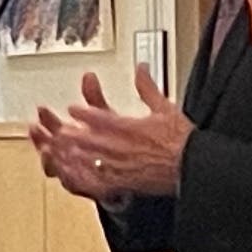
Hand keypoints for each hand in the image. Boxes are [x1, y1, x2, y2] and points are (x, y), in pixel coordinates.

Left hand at [29, 66, 194, 199]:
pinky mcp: (125, 183)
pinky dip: (86, 178)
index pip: (101, 118)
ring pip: (90, 162)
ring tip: (60, 153)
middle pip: (90, 141)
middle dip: (72, 136)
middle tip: (58, 132)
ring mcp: (122, 167)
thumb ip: (147, 87)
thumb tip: (140, 68)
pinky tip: (77, 177)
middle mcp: (123, 147)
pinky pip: (99, 182)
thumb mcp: (165, 107)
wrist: (193, 168)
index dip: (84, 113)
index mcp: (131, 127)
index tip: (72, 109)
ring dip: (74, 156)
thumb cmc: (181, 140)